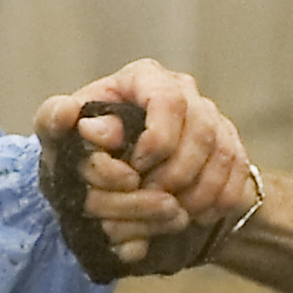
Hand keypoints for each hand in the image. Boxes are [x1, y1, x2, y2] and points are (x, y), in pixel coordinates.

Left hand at [34, 60, 255, 273]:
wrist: (113, 173)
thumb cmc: (83, 150)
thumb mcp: (59, 138)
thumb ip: (54, 122)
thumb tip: (72, 114)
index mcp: (143, 78)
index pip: (169, 100)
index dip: (158, 140)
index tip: (136, 170)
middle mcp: (185, 91)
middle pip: (201, 131)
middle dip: (176, 174)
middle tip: (151, 197)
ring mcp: (212, 118)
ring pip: (222, 154)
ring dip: (197, 191)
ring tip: (172, 212)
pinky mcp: (230, 146)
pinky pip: (237, 173)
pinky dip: (218, 199)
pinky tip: (196, 214)